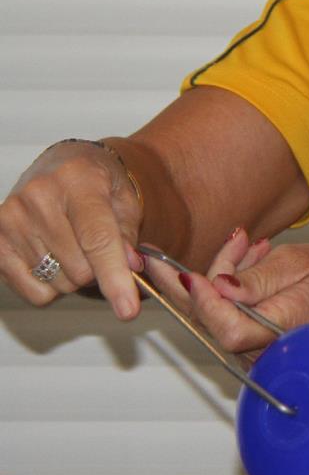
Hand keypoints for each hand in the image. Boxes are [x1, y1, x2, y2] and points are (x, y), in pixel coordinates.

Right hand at [0, 140, 145, 318]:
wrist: (62, 165)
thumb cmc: (97, 183)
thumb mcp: (126, 199)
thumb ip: (130, 235)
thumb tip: (130, 268)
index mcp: (78, 179)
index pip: (97, 239)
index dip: (115, 277)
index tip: (128, 309)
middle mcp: (39, 196)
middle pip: (80, 268)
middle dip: (98, 269)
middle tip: (98, 247)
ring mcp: (11, 219)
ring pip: (59, 283)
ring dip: (75, 276)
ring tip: (74, 245)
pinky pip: (35, 292)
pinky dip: (52, 286)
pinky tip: (54, 256)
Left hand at [146, 232, 308, 364]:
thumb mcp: (303, 265)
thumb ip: (259, 279)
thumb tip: (219, 288)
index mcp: (282, 331)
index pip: (228, 328)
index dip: (204, 304)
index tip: (188, 274)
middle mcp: (266, 348)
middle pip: (210, 324)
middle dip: (186, 286)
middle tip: (155, 258)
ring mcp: (258, 347)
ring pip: (216, 314)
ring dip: (216, 275)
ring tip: (242, 241)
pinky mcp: (254, 338)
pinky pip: (228, 312)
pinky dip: (229, 283)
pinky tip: (246, 255)